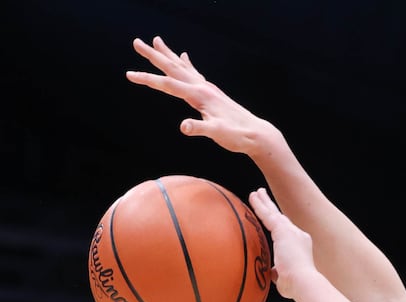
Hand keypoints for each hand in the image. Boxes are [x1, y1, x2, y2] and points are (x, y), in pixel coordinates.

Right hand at [127, 37, 276, 156]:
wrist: (256, 135)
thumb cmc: (237, 136)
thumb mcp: (217, 134)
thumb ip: (200, 129)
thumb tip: (184, 127)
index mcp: (199, 95)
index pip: (168, 85)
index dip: (147, 80)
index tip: (129, 74)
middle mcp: (203, 87)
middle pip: (173, 68)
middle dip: (153, 56)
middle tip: (136, 42)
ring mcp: (208, 89)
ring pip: (183, 68)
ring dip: (168, 54)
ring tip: (156, 40)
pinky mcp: (213, 94)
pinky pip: (195, 74)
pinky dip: (187, 64)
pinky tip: (185, 57)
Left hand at [247, 189, 315, 298]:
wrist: (304, 282)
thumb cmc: (296, 286)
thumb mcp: (286, 279)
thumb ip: (279, 273)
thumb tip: (273, 273)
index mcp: (300, 247)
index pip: (287, 233)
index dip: (279, 226)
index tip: (274, 221)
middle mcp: (298, 236)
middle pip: (282, 219)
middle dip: (272, 208)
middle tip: (263, 196)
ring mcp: (292, 232)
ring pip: (274, 213)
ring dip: (264, 202)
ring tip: (256, 193)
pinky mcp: (283, 231)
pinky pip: (267, 215)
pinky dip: (259, 206)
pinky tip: (253, 197)